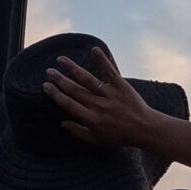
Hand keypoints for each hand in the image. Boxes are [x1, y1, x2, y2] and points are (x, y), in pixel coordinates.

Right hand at [44, 48, 166, 153]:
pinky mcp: (121, 86)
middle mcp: (98, 105)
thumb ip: (79, 131)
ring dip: (72, 68)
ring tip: (60, 59)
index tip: (46, 86)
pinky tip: (94, 49)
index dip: (56, 94)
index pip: (68, 104)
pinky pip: (110, 71)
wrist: (144, 129)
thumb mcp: (98, 140)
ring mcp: (109, 94)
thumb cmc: (120, 136)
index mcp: (91, 119)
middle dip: (59, 80)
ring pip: (87, 79)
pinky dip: (102, 60)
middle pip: (74, 89)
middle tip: (49, 71)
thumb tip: (62, 123)